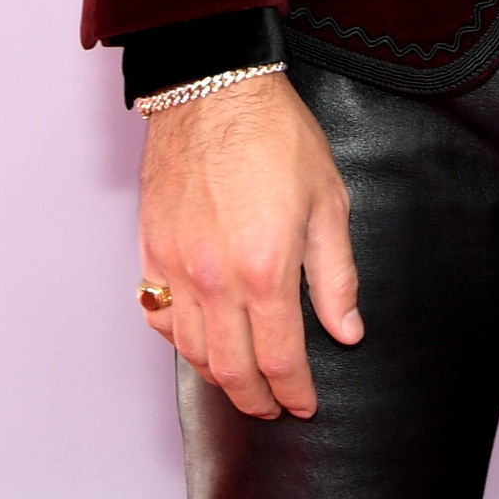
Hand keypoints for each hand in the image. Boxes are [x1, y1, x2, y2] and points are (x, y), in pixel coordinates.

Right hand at [137, 72, 361, 417]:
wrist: (214, 91)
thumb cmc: (277, 137)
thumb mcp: (328, 201)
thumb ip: (336, 275)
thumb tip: (347, 330)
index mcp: (265, 268)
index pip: (279, 357)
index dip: (294, 390)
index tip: (305, 404)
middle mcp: (214, 278)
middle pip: (231, 368)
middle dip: (256, 398)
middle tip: (273, 408)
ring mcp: (176, 268)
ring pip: (191, 350)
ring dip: (217, 377)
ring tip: (242, 385)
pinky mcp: (151, 251)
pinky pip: (159, 315)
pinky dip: (178, 340)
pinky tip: (198, 343)